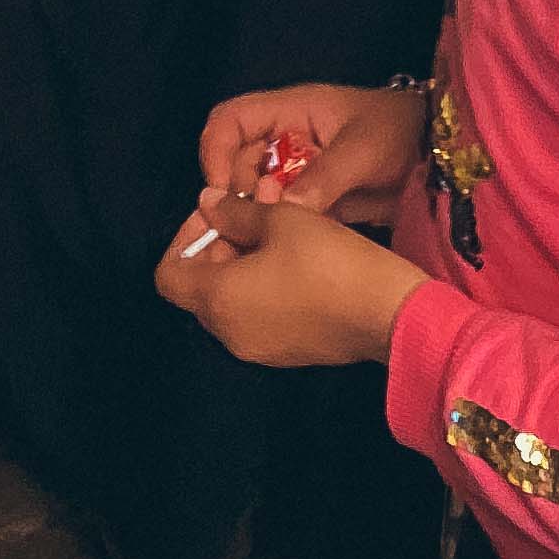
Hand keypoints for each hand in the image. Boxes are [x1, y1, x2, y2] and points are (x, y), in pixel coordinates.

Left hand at [155, 187, 429, 369]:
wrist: (390, 314)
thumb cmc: (328, 261)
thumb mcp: (281, 219)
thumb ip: (235, 211)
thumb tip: (207, 204)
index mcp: (217, 301)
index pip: (168, 274)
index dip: (185, 238)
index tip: (218, 214)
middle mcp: (229, 333)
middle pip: (199, 288)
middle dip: (218, 246)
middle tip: (253, 214)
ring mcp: (260, 349)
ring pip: (231, 301)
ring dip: (243, 265)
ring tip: (279, 232)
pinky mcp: (288, 353)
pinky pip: (259, 316)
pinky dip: (264, 288)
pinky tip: (298, 262)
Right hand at [197, 81, 428, 231]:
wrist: (443, 158)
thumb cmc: (402, 134)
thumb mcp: (363, 150)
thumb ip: (323, 179)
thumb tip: (284, 210)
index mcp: (291, 111)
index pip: (231, 121)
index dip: (215, 151)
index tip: (219, 190)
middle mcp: (288, 140)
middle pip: (238, 164)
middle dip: (239, 192)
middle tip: (259, 219)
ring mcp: (302, 172)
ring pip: (259, 194)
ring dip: (262, 214)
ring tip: (279, 232)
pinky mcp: (317, 201)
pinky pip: (286, 215)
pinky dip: (283, 230)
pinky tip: (293, 244)